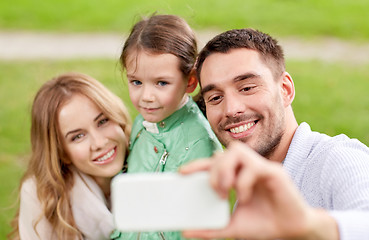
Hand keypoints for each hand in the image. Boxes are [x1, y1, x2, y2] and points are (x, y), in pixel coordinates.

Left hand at [179, 142, 337, 239]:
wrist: (291, 232)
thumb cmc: (263, 225)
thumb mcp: (231, 227)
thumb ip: (211, 228)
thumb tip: (186, 231)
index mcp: (236, 177)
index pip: (214, 163)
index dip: (197, 164)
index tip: (182, 173)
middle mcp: (247, 169)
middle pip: (223, 153)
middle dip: (213, 170)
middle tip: (215, 190)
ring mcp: (260, 168)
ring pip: (237, 150)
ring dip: (226, 168)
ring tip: (225, 188)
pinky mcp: (275, 172)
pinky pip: (254, 167)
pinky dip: (244, 182)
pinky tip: (245, 197)